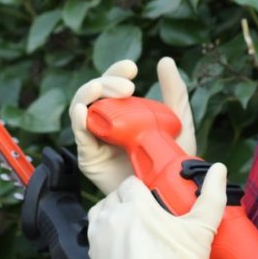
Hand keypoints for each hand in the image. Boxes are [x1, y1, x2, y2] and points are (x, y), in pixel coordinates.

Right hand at [70, 57, 195, 194]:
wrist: (168, 198)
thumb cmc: (172, 164)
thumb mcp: (179, 124)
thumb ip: (175, 94)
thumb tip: (164, 61)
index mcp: (125, 112)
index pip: (112, 85)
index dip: (116, 72)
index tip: (132, 68)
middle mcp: (107, 123)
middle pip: (96, 92)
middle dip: (107, 82)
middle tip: (127, 87)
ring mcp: (96, 139)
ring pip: (82, 106)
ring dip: (91, 93)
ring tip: (105, 90)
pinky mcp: (89, 158)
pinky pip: (79, 134)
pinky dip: (78, 119)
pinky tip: (83, 111)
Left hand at [87, 162, 227, 258]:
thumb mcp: (202, 227)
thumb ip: (211, 194)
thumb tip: (218, 170)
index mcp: (136, 204)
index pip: (131, 183)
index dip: (141, 189)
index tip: (150, 199)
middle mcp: (113, 216)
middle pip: (115, 196)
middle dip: (127, 201)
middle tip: (143, 214)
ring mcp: (100, 237)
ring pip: (100, 212)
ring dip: (111, 213)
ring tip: (128, 225)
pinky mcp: (94, 256)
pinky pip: (93, 235)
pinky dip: (103, 234)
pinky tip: (119, 244)